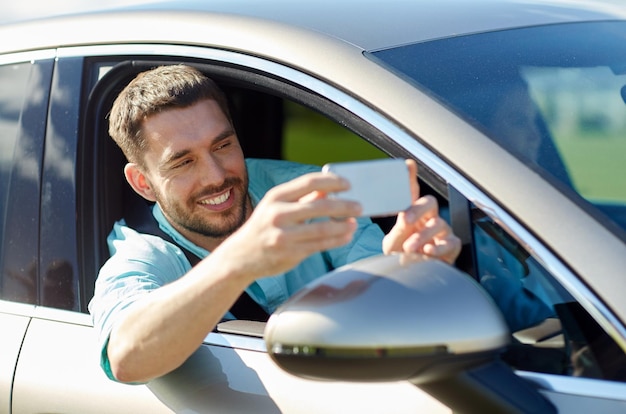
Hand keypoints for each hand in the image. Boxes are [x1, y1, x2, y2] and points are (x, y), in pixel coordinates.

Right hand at [221, 172, 361, 278]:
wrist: (240, 256)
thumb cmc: (263, 227)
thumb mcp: (276, 206)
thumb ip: (302, 198)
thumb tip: (328, 189)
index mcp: (276, 197)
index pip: (309, 182)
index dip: (332, 181)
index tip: (348, 184)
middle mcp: (278, 214)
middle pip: (320, 206)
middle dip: (344, 206)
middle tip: (359, 206)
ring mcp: (283, 236)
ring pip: (322, 229)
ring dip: (343, 226)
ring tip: (354, 223)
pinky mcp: (289, 254)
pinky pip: (319, 246)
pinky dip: (336, 241)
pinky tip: (345, 236)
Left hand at [382, 160, 460, 263]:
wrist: (410, 276)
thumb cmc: (400, 256)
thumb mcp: (393, 243)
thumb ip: (398, 229)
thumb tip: (404, 217)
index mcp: (412, 213)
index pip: (412, 193)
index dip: (410, 178)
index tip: (407, 165)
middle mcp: (428, 219)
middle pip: (430, 202)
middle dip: (418, 209)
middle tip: (405, 220)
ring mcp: (442, 232)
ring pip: (439, 224)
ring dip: (422, 235)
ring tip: (409, 247)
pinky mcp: (451, 246)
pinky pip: (450, 242)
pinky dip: (438, 247)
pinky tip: (427, 252)